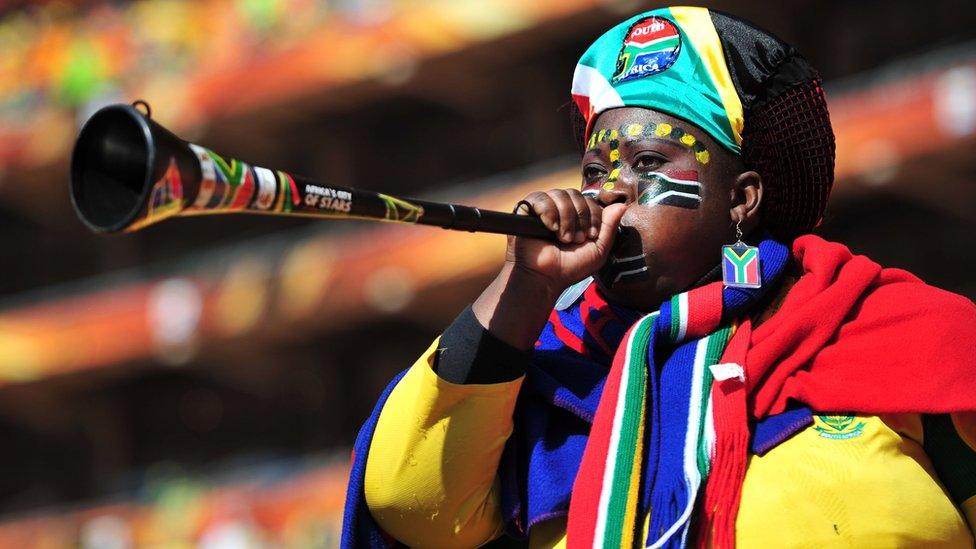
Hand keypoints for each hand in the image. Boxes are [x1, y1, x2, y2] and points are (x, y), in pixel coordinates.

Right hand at [507, 188, 625, 291]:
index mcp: (576, 217)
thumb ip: (609, 227)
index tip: (591, 236)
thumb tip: (622, 205)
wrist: (545, 279)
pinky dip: (548, 212)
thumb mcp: (598, 250)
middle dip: (579, 218)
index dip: (593, 215)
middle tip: (575, 239)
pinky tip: (550, 228)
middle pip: (575, 194)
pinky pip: (539, 198)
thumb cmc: (570, 268)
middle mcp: (560, 210)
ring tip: (562, 238)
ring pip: (559, 194)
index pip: (588, 200)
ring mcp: (543, 209)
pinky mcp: (525, 211)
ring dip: (565, 218)